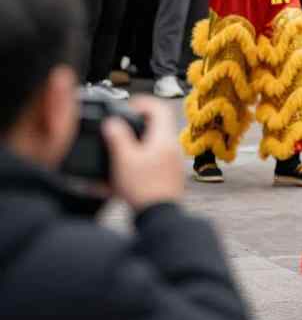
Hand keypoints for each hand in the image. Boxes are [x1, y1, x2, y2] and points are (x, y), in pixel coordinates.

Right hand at [103, 96, 183, 210]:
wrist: (159, 217)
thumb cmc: (144, 188)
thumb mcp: (124, 160)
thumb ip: (117, 138)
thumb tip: (112, 122)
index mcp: (164, 138)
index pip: (159, 108)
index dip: (143, 102)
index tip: (128, 105)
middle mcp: (172, 148)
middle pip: (157, 126)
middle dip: (137, 125)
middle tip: (121, 127)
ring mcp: (172, 163)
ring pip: (153, 145)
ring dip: (135, 145)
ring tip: (117, 153)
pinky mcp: (168, 177)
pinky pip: (152, 163)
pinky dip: (137, 164)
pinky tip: (119, 177)